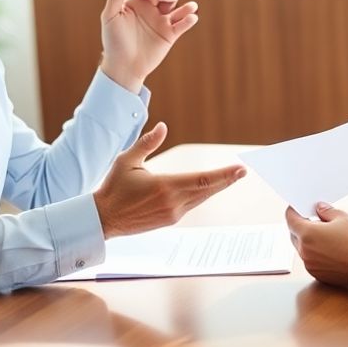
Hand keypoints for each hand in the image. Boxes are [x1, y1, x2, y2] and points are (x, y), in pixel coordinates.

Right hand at [93, 122, 244, 237]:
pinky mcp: (170, 220)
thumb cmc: (113, 187)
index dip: (224, 175)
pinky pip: (193, 205)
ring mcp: (173, 213)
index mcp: (165, 186)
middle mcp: (173, 202)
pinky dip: (203, 195)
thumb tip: (163, 126)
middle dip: (227, 180)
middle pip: (208, 190)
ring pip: (202, 198)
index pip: (203, 179)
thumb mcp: (126, 160)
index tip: (240, 168)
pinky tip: (210, 188)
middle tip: (243, 171)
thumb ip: (147, 143)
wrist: (104, 218)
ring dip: (217, 188)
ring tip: (231, 177)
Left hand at [99, 0, 198, 92]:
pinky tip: (192, 17)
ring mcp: (161, 21)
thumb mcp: (111, 16)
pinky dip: (189, 20)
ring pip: (176, 6)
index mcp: (135, 2)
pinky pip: (182, 24)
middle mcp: (150, 9)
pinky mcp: (170, 34)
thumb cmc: (113, 41)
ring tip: (191, 6)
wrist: (123, 66)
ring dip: (183, 5)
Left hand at [284, 204, 347, 287]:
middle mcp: (304, 251)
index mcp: (307, 234)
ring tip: (325, 235)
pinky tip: (330, 249)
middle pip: (294, 235)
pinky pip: (311, 261)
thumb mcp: (343, 218)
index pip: (290, 219)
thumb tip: (320, 209)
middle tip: (314, 219)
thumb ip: (327, 211)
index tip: (297, 208)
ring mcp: (310, 265)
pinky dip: (316, 254)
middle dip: (301, 226)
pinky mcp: (318, 275)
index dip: (293, 211)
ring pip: (303, 249)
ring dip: (309, 241)